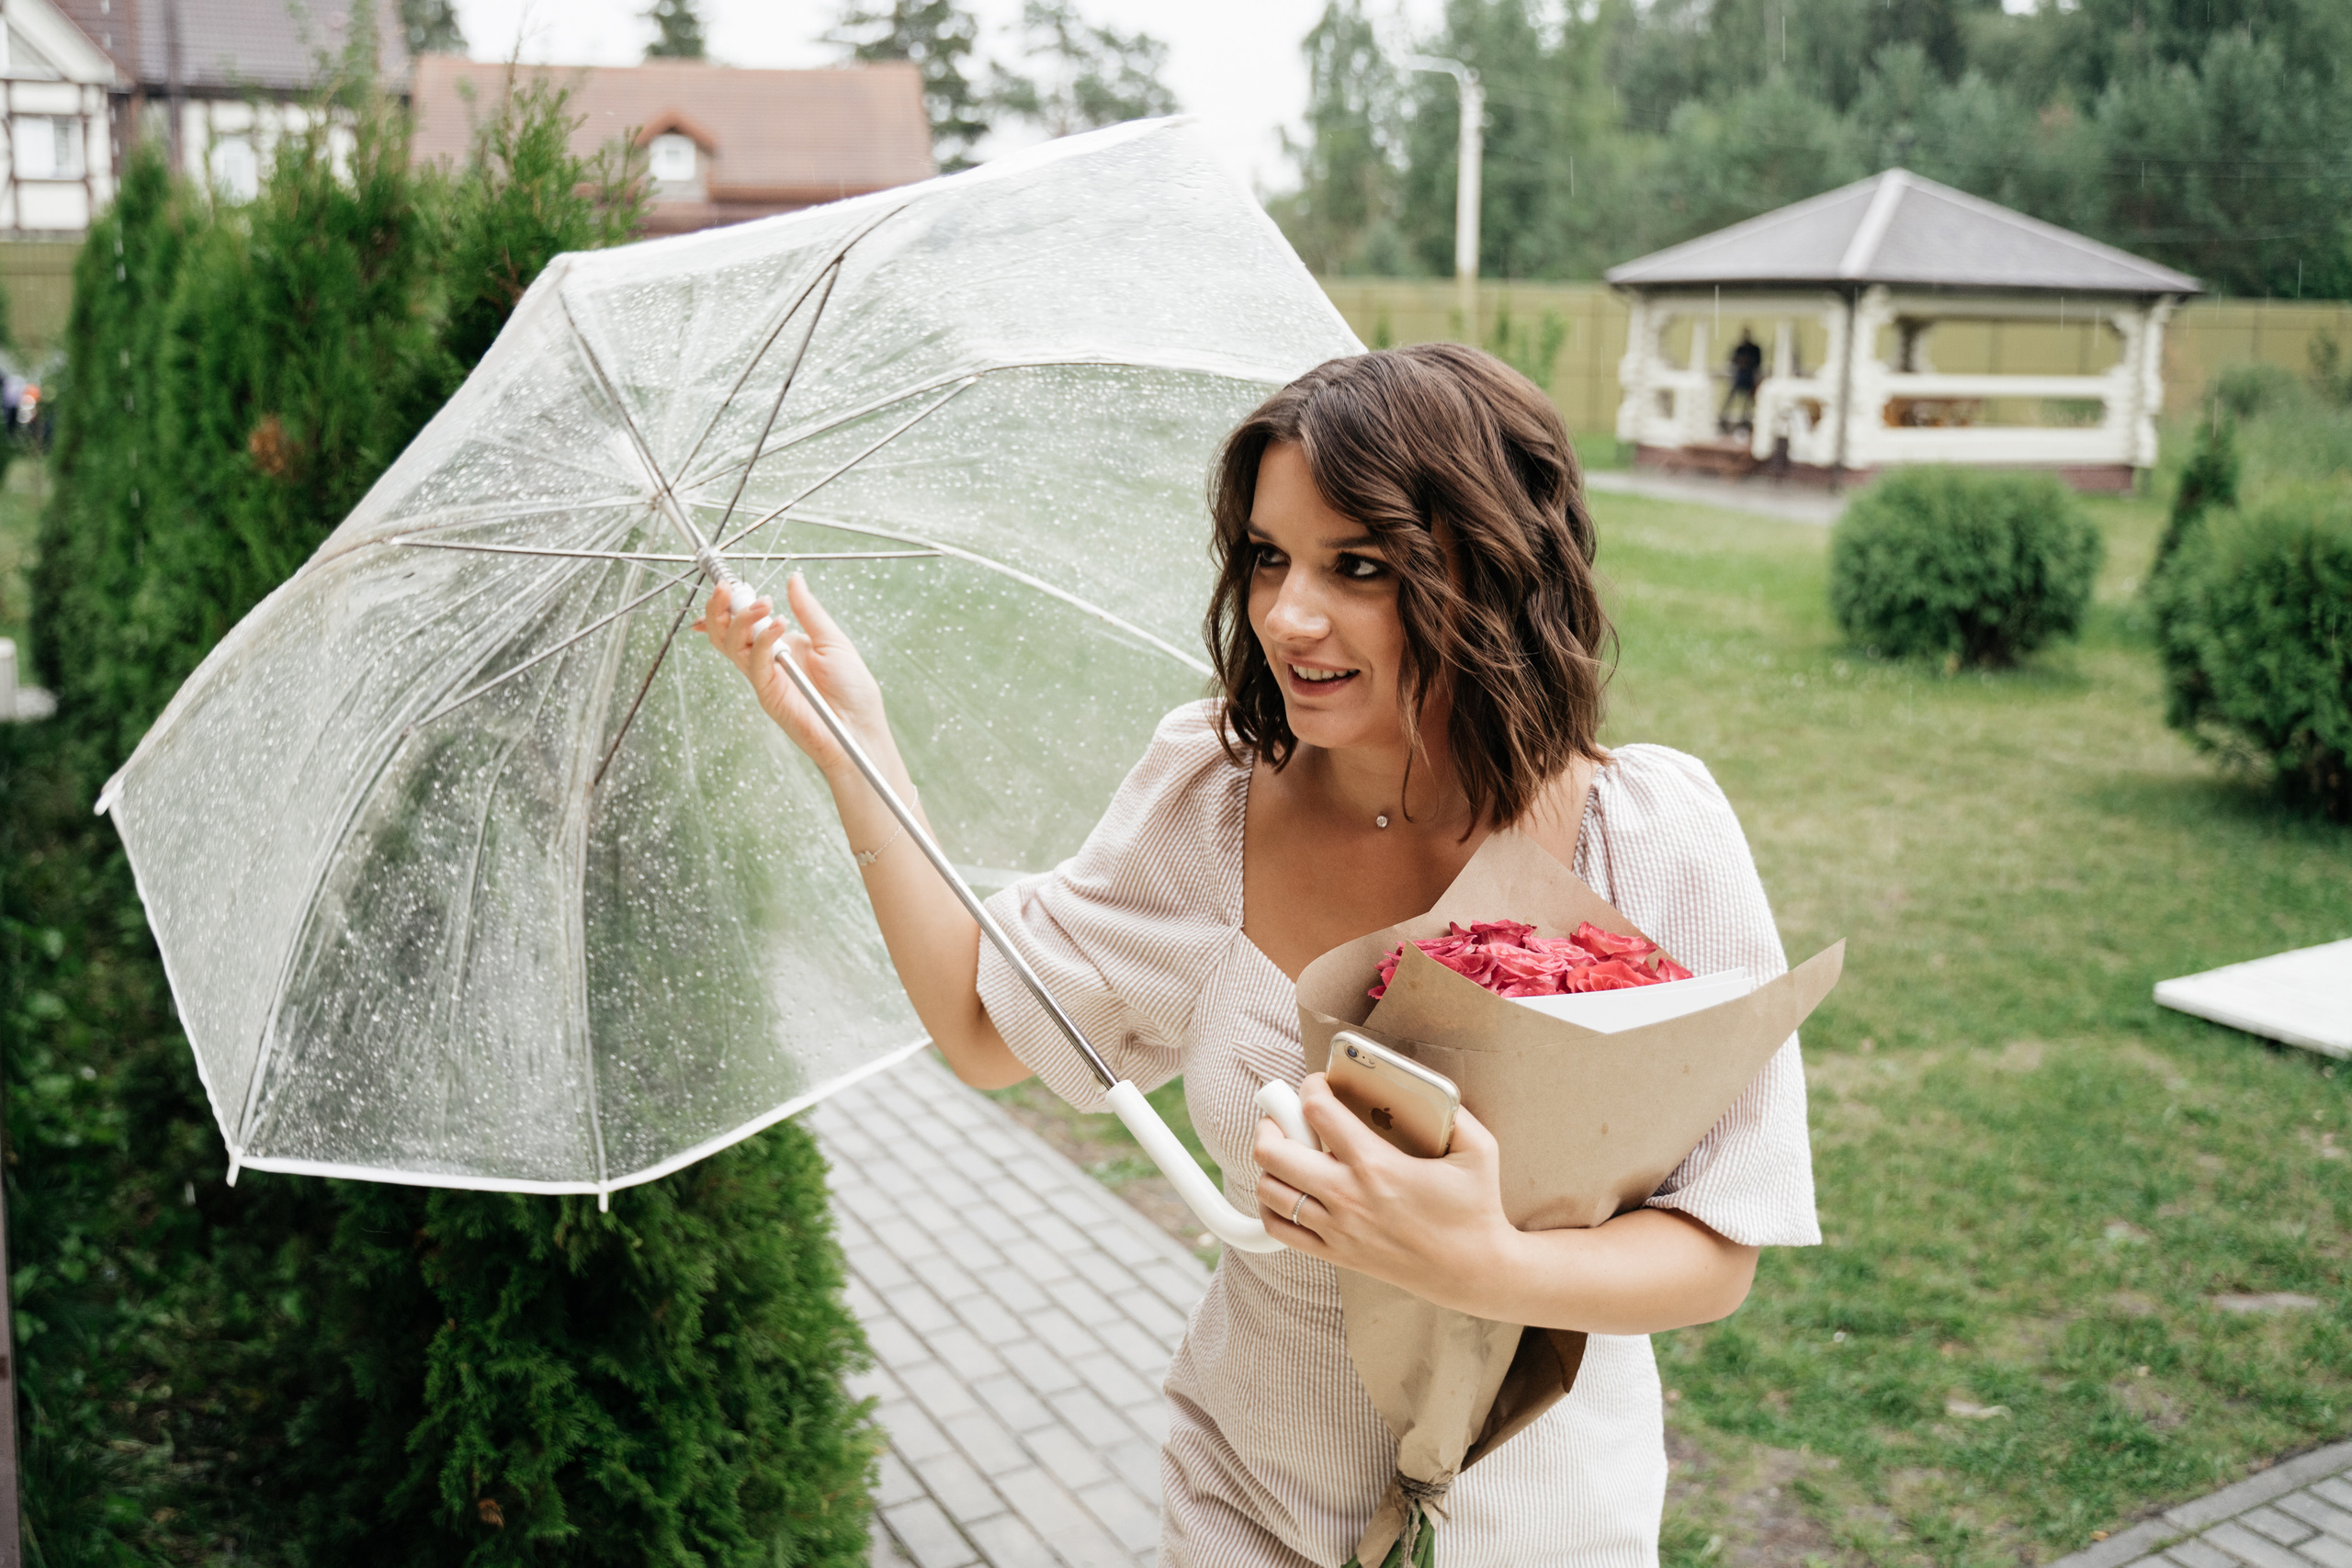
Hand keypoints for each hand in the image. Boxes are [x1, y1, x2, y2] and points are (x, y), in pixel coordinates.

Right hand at [696, 572, 885, 782]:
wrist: (860, 728)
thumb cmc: (852, 689)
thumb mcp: (833, 639)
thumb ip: (808, 610)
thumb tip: (794, 579)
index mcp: (781, 643)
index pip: (742, 621)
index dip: (726, 604)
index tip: (725, 585)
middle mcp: (767, 659)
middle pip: (724, 631)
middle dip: (720, 607)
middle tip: (729, 588)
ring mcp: (764, 676)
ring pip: (729, 644)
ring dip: (740, 618)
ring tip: (764, 603)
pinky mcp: (767, 692)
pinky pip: (754, 661)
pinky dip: (761, 639)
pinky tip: (778, 624)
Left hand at [1251, 1073, 1523, 1310]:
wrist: (1473, 1271)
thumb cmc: (1476, 1209)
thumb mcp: (1479, 1149)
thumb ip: (1454, 1111)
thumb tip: (1429, 1085)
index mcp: (1377, 1165)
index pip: (1317, 1112)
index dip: (1309, 1087)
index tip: (1317, 1084)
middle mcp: (1348, 1197)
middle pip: (1273, 1151)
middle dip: (1271, 1122)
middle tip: (1285, 1115)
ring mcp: (1336, 1228)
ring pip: (1269, 1189)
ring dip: (1270, 1163)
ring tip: (1287, 1150)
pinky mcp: (1335, 1253)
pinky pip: (1278, 1228)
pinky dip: (1271, 1205)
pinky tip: (1288, 1189)